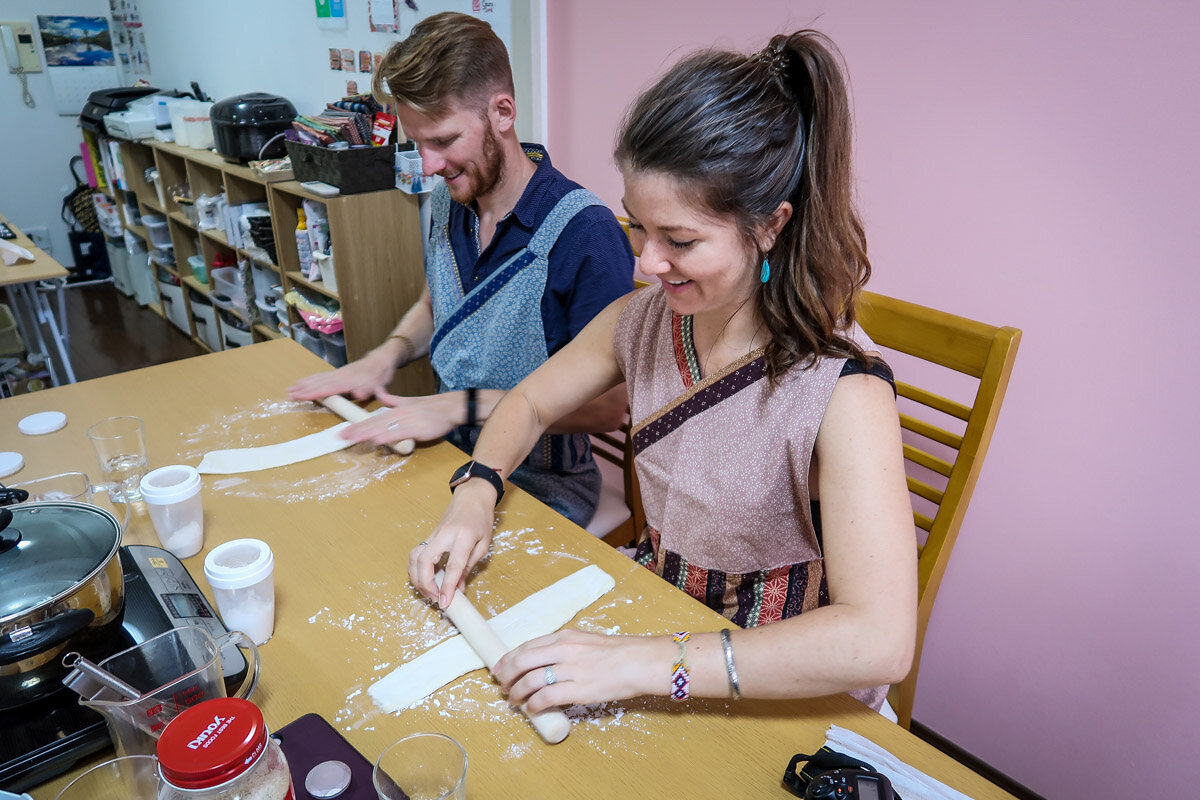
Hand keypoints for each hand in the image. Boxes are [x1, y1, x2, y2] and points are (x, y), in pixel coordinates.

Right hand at [288, 349, 394, 401]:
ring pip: (317, 378)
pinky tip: (302, 381)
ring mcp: (338, 373)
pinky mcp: (338, 372)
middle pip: (318, 383)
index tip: (299, 395)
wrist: (382, 360)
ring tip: (289, 388)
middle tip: (288, 394)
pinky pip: (321, 375)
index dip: (312, 393)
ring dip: (303, 384)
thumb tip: (359, 394)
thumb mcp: (379, 385)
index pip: (327, 388)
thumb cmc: (380, 375)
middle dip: (303, 389)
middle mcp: (340, 376)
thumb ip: (369, 390)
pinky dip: (310, 378)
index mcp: (348, 381)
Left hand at [338, 390, 460, 445]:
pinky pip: (400, 433)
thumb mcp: (408, 402)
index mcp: (395, 410)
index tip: (343, 431)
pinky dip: (388, 436)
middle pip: (373, 423)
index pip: (372, 418)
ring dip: (367, 433)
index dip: (357, 425)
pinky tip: (377, 440)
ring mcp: (407, 421)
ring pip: (383, 428)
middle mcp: (398, 414)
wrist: (449, 407)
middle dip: (356, 430)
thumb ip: (392, 400)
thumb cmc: (430, 407)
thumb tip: (379, 394)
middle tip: (340, 436)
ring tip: (352, 438)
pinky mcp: (417, 428)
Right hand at [409, 479, 498, 606]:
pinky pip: (416, 554)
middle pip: (425, 561)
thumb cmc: (481, 519)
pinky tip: (422, 579)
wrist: (472, 497)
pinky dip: (415, 569)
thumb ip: (470, 566)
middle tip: (434, 597)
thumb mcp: (483, 544)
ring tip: (427, 591)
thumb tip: (459, 589)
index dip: (448, 587)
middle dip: (425, 583)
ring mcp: (433, 534)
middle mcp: (444, 535)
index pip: (453, 566)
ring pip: (415, 557)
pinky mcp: (428, 536)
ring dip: (416, 577)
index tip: (444, 602)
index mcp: (463, 537)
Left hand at [492, 629, 666, 712]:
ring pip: (530, 680)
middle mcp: (564, 650)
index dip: (510, 658)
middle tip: (501, 686)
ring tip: (513, 700)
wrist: (641, 662)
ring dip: (517, 692)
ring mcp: (570, 669)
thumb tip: (547, 663)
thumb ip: (567, 648)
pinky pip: (546, 697)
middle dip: (507, 675)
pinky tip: (531, 709)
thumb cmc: (620, 652)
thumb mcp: (588, 641)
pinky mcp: (578, 689)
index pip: (528, 646)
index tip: (500, 667)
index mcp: (566, 636)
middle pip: (522, 661)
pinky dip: (534, 704)